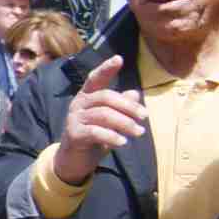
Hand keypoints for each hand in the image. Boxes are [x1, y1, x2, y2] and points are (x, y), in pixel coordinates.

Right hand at [52, 54, 147, 185]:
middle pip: (105, 97)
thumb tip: (135, 93)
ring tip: (139, 133)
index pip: (96, 78)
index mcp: (87, 96)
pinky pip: (95, 132)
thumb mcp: (110, 120)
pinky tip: (123, 142)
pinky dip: (112, 137)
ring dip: (125, 123)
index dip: (106, 68)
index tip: (119, 59)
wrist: (74, 160)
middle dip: (128, 106)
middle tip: (145, 117)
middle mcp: (78, 104)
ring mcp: (74, 119)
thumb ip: (120, 106)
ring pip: (103, 114)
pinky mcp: (74, 134)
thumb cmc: (94, 136)